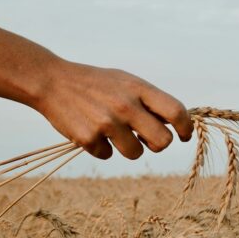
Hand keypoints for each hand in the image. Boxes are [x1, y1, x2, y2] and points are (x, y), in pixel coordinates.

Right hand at [30, 59, 193, 159]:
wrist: (52, 81)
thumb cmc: (94, 83)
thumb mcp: (124, 81)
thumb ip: (148, 100)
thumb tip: (173, 125)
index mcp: (138, 88)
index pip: (176, 111)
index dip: (185, 128)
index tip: (184, 135)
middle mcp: (125, 106)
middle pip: (162, 141)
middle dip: (157, 144)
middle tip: (146, 139)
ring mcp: (107, 123)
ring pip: (136, 153)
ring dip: (129, 148)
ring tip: (113, 133)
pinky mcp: (89, 139)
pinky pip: (107, 155)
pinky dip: (101, 148)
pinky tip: (91, 131)